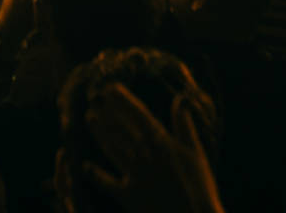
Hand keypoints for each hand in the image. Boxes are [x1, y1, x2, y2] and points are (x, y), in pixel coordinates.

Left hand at [83, 83, 225, 212]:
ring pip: (114, 149)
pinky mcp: (130, 197)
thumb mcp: (195, 155)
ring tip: (89, 117)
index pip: (139, 117)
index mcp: (162, 145)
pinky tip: (85, 166)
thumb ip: (184, 126)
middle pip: (123, 130)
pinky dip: (97, 175)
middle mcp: (145, 157)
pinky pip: (109, 184)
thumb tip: (180, 97)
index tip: (111, 88)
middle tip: (93, 97)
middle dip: (108, 113)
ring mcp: (136, 176)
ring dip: (100, 133)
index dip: (124, 101)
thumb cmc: (199, 189)